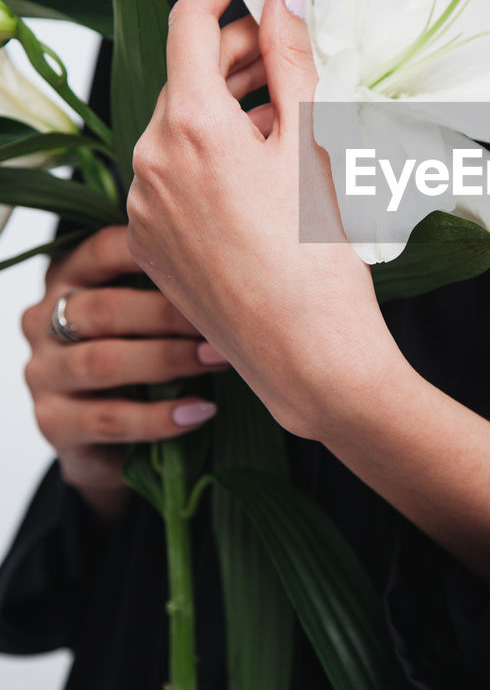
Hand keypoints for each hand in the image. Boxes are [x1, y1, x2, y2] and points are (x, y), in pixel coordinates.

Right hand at [21, 225, 222, 521]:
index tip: (208, 256)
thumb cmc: (137, 354)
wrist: (103, 439)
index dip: (152, 252)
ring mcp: (44, 373)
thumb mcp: (145, 312)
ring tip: (220, 360)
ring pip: (103, 362)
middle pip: (103, 309)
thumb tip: (246, 257)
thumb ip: (172, 282)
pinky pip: (110, 419)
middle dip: (169, 315)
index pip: (103, 250)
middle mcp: (43, 320)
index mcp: (67, 277)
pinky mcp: (54, 423)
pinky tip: (200, 411)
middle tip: (224, 322)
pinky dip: (160, 417)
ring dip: (169, 361)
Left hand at [127, 0, 489, 583]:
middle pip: (186, 78)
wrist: (308, 356)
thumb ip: (293, 57)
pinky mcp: (147, 242)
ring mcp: (143, 206)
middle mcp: (150, 161)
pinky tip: (257, 165)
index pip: (188, 25)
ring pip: (178, 127)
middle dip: (235, 54)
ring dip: (224, 104)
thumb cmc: (320, 256)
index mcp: (191, 128)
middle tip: (286, 47)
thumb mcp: (314, 141)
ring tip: (283, 110)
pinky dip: (207, 154)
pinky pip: (170, 174)